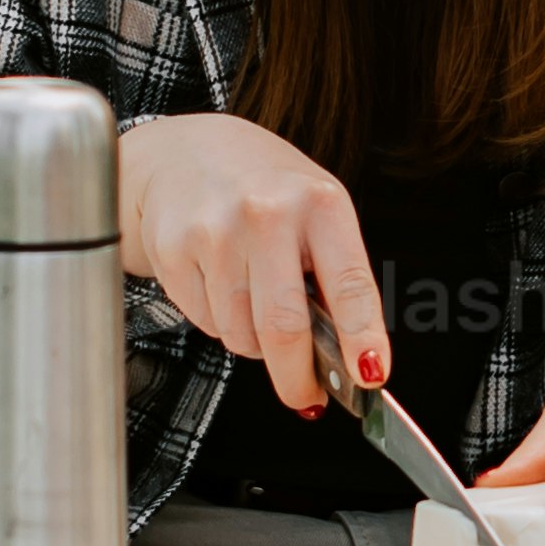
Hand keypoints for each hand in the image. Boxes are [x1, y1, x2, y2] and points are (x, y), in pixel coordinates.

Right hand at [115, 113, 386, 417]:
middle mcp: (266, 213)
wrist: (186, 152)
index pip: (349, 286)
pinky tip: (220, 284)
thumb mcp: (317, 211)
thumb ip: (336, 276)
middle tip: (304, 393)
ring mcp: (214, 231)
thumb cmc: (265, 188)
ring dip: (254, 342)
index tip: (371, 375)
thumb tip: (352, 359)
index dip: (362, 339)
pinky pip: (206, 323)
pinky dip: (220, 322)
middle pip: (284, 328)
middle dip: (297, 377)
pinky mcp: (173, 250)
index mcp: (319, 203)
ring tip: (255, 302)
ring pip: (241, 334)